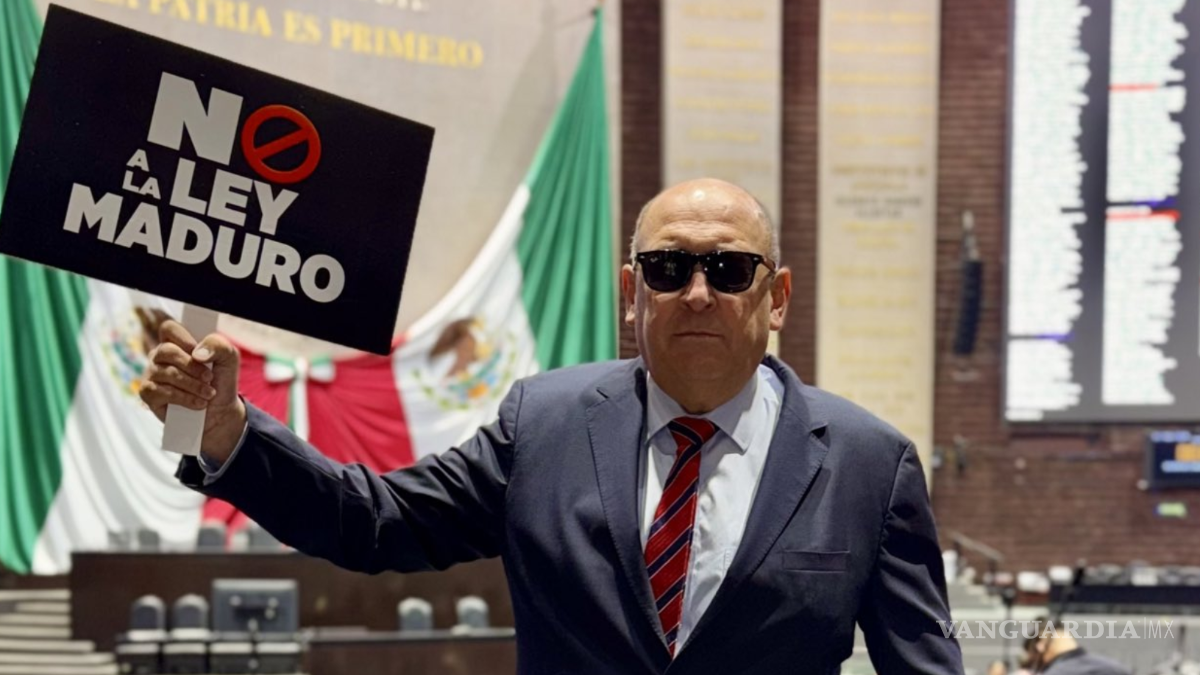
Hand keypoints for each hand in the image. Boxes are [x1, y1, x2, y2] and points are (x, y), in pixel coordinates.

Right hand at [140, 319, 246, 462]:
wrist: (220, 410)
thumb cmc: (221, 379)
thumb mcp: (229, 358)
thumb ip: (218, 346)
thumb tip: (197, 354)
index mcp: (177, 342)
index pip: (169, 328)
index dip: (183, 338)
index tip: (200, 353)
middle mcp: (160, 356)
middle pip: (167, 351)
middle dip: (192, 367)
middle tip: (209, 378)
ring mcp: (152, 374)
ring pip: (166, 373)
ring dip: (193, 385)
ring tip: (208, 394)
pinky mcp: (148, 393)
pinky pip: (159, 391)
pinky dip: (184, 398)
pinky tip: (198, 403)